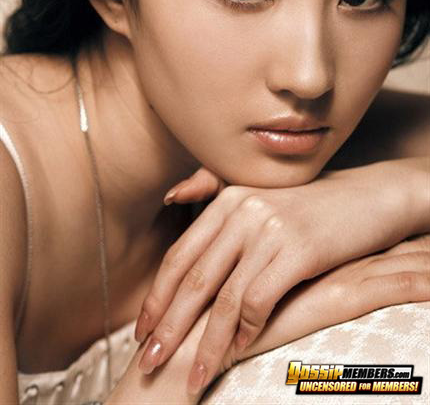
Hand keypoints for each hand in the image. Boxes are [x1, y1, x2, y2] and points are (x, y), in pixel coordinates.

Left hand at [135, 158, 427, 393]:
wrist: (363, 198)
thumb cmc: (306, 204)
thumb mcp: (258, 193)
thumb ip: (213, 191)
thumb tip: (171, 195)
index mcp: (226, 199)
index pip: (180, 255)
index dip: (157, 296)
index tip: (143, 330)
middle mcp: (241, 210)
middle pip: (193, 279)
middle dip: (168, 326)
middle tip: (148, 361)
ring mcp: (269, 229)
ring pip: (224, 298)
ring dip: (206, 343)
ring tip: (192, 375)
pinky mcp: (298, 250)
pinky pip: (259, 300)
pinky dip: (246, 332)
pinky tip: (238, 352)